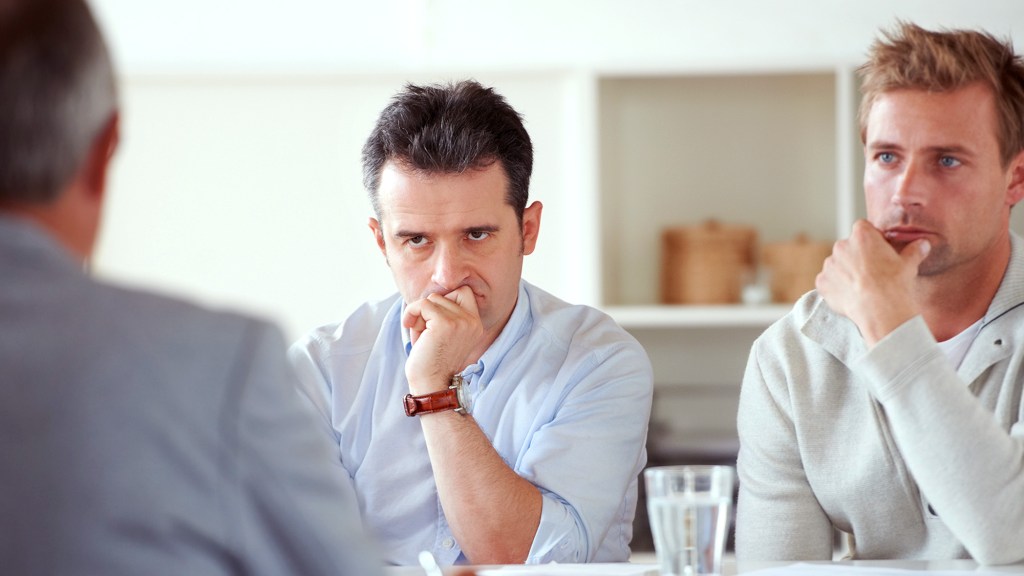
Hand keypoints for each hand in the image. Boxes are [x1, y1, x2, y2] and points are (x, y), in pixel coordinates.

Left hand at [403, 286, 483, 393]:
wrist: (431, 384)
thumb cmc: (432, 361)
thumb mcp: (446, 334)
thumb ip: (446, 314)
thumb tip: (432, 293)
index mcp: (476, 324)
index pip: (464, 292)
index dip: (446, 301)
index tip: (433, 319)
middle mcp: (472, 321)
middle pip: (447, 294)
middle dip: (431, 309)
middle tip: (425, 328)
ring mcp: (460, 321)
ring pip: (433, 298)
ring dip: (421, 314)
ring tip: (420, 333)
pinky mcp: (444, 323)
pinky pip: (422, 304)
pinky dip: (411, 312)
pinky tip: (408, 326)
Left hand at [816, 219, 930, 345]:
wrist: (879, 309)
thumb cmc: (895, 284)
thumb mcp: (909, 264)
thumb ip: (914, 250)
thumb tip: (923, 243)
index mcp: (862, 235)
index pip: (863, 228)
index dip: (871, 239)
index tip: (878, 251)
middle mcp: (841, 246)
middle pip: (848, 246)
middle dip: (857, 256)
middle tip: (871, 272)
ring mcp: (829, 264)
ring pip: (837, 264)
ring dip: (845, 272)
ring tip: (862, 286)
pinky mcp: (822, 282)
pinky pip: (828, 281)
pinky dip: (836, 287)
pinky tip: (851, 295)